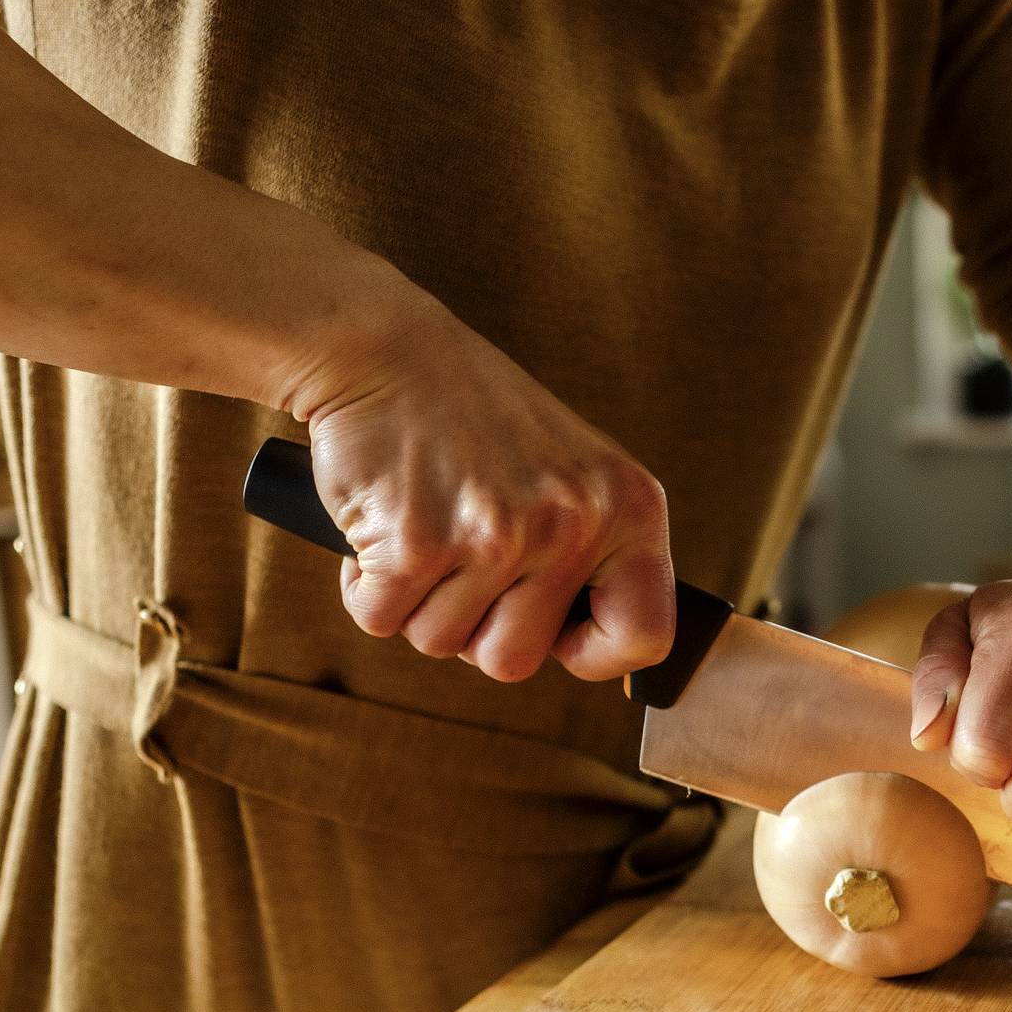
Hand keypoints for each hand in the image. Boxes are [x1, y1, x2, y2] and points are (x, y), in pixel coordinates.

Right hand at [300, 289, 672, 683]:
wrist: (385, 349)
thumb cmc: (472, 414)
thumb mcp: (573, 471)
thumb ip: (594, 551)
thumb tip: (592, 650)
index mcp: (629, 506)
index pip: (644, 635)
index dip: (593, 653)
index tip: (557, 637)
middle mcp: (573, 522)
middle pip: (514, 661)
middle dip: (473, 628)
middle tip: (459, 561)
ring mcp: (497, 534)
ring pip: (442, 643)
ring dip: (417, 601)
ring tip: (424, 527)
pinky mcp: (417, 541)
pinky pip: (381, 619)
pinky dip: (366, 587)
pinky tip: (381, 528)